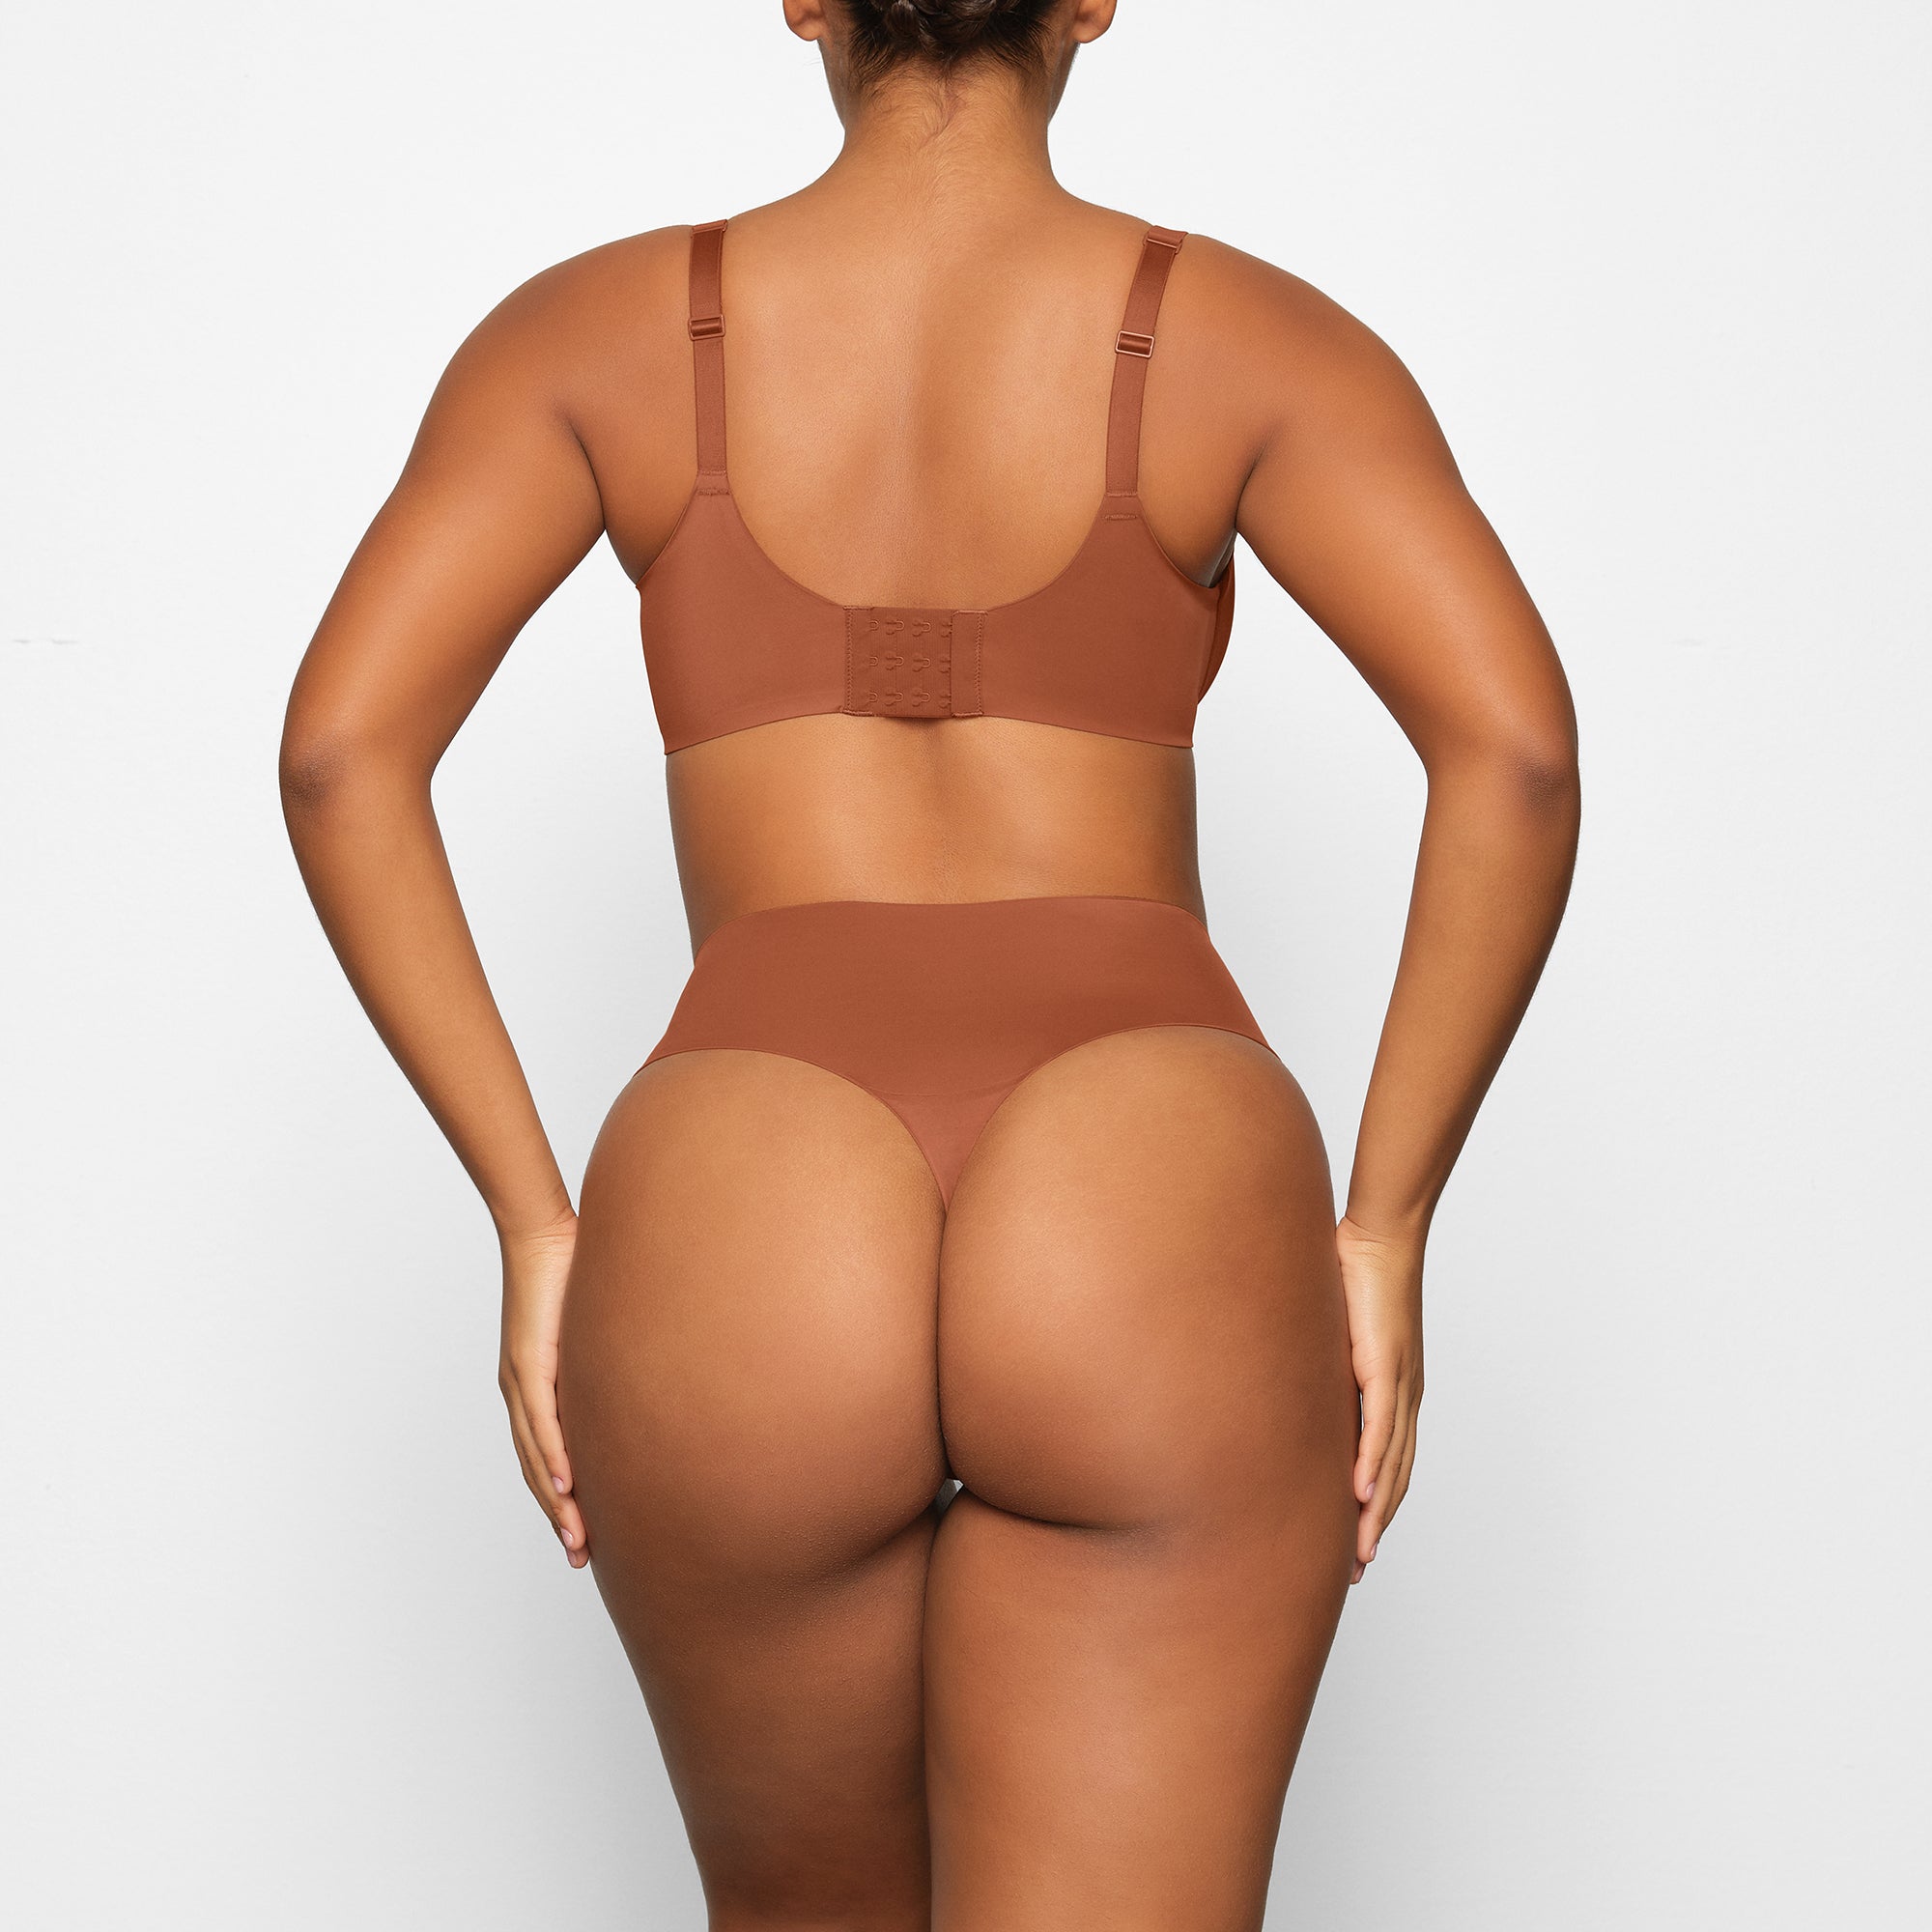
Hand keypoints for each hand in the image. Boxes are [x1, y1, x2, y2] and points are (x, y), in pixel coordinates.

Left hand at [497, 1209, 588, 1567]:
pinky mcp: (528, 1363)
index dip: (560, 1499)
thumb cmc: (572, 1271)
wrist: (543, 1234)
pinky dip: (553, 1457)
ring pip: (536, 1457)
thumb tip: (646, 1374)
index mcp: (534, 1388)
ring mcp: (520, 1381)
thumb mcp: (594, 1329)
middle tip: (580, 1558)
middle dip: (558, 1518)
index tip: (581, 1535)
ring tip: (576, 1540)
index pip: (544, 1456)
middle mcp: (520, 1393)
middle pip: (536, 1471)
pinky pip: (541, 1422)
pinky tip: (568, 1487)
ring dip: (556, 1503)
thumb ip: (610, 1358)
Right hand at [1335, 1215, 1423, 1583]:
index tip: (1354, 1543)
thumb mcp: (1329, 1333)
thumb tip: (1280, 1376)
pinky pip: (1381, 1429)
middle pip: (1394, 1478)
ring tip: (1358, 1551)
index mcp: (1393, 1391)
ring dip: (1375, 1512)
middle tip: (1355, 1569)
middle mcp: (1404, 1397)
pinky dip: (1372, 1466)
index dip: (1373, 1506)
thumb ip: (1314, 1361)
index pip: (1387, 1463)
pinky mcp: (1387, 1367)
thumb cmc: (1353, 1275)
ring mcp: (1400, 1385)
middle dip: (1375, 1526)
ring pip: (1391, 1465)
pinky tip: (1360, 1496)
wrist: (1379, 1240)